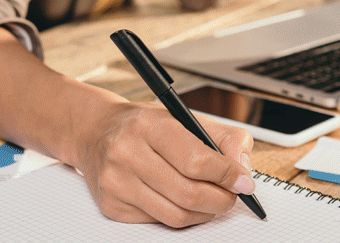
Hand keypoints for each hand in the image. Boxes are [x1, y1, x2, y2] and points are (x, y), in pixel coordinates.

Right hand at [77, 100, 255, 227]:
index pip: (197, 160)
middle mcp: (128, 153)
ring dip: (204, 213)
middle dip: (221, 200)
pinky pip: (159, 222)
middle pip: (189, 193)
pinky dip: (181, 216)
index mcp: (150, 125)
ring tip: (212, 200)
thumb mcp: (186, 117)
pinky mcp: (111, 206)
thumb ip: (224, 138)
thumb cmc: (145, 125)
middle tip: (232, 196)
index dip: (227, 175)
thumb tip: (242, 170)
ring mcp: (116, 182)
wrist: (96, 132)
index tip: (243, 182)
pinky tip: (183, 202)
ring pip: (176, 215)